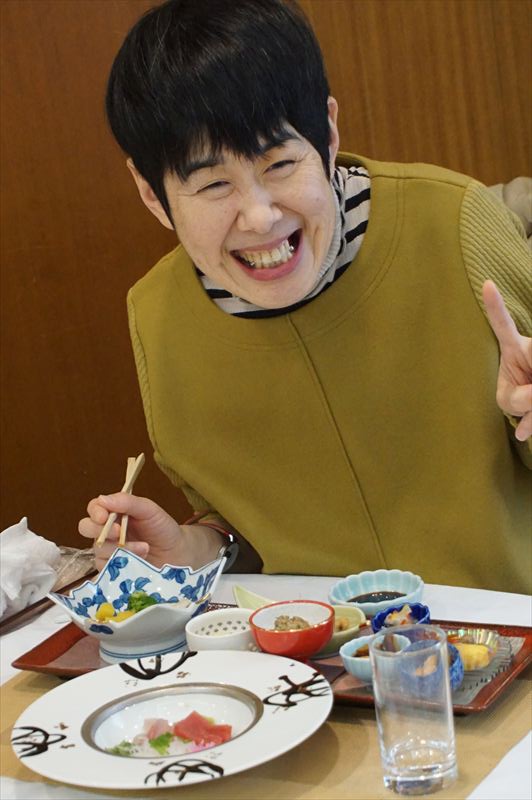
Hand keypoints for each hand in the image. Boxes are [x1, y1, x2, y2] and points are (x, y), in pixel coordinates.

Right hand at [79, 494, 195, 570]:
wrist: (178, 554)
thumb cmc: (163, 528)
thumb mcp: (150, 510)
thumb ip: (129, 502)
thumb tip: (103, 499)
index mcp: (114, 513)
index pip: (94, 508)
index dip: (95, 511)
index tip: (104, 516)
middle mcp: (107, 531)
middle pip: (85, 527)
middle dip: (99, 530)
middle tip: (119, 533)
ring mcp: (108, 551)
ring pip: (98, 548)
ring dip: (121, 548)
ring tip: (144, 549)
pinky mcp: (112, 569)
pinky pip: (105, 567)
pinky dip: (122, 563)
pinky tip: (139, 561)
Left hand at [482, 280, 531, 440]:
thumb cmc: (518, 397)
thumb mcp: (509, 401)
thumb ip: (520, 399)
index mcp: (516, 348)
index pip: (503, 325)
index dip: (494, 306)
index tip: (486, 284)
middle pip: (528, 370)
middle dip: (525, 398)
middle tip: (525, 399)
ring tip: (530, 413)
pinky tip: (525, 433)